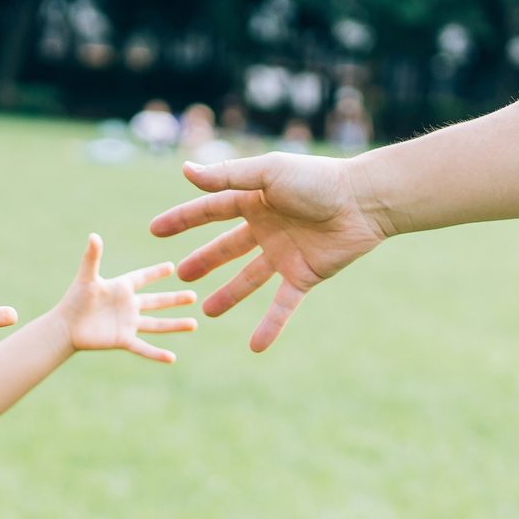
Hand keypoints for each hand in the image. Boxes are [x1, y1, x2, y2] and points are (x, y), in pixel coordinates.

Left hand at [52, 234, 196, 363]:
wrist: (65, 327)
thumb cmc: (74, 299)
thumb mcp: (86, 278)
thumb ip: (92, 257)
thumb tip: (94, 235)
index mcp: (122, 288)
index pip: (143, 278)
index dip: (156, 272)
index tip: (172, 266)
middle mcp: (128, 306)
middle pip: (157, 301)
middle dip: (175, 299)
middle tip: (193, 296)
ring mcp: (128, 324)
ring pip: (157, 325)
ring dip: (175, 325)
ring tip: (194, 324)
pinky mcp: (123, 340)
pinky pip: (144, 347)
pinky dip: (157, 354)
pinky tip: (171, 358)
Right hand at [148, 153, 388, 351]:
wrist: (363, 202)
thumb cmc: (317, 180)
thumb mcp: (267, 174)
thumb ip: (227, 177)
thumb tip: (186, 171)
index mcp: (255, 200)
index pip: (210, 211)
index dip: (182, 220)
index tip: (155, 230)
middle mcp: (267, 227)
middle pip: (227, 248)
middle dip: (205, 261)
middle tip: (181, 276)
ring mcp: (284, 253)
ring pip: (249, 279)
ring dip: (229, 295)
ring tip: (206, 311)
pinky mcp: (304, 275)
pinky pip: (282, 305)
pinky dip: (270, 326)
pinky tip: (255, 347)